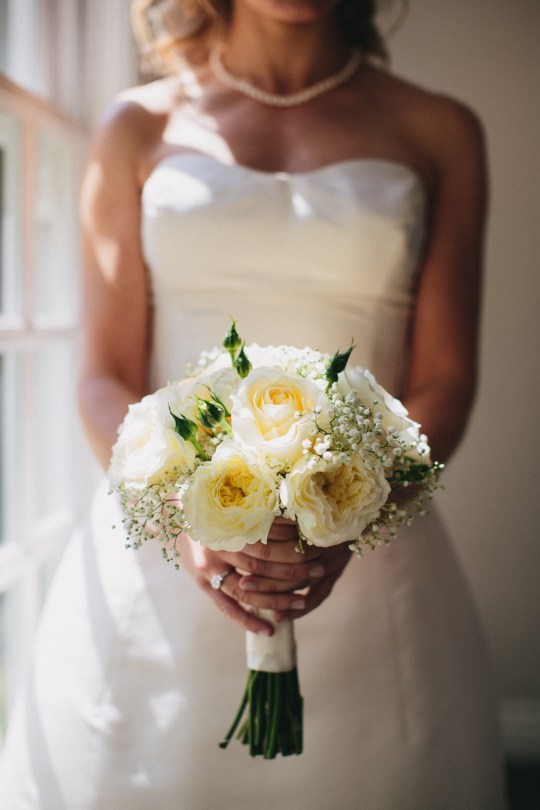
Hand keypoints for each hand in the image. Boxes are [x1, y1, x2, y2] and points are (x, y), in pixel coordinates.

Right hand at [175, 518, 351, 634]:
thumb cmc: (211, 506)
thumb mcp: (232, 503)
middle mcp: (216, 548)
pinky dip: (248, 621)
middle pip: (260, 566)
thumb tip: (297, 514)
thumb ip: (257, 511)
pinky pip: (227, 608)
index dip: (290, 546)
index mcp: (226, 525)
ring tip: (302, 603)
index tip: (314, 547)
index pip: (264, 542)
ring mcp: (208, 569)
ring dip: (277, 598)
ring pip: (248, 590)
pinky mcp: (203, 584)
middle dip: (292, 570)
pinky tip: (269, 629)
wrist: (174, 515)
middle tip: (318, 571)